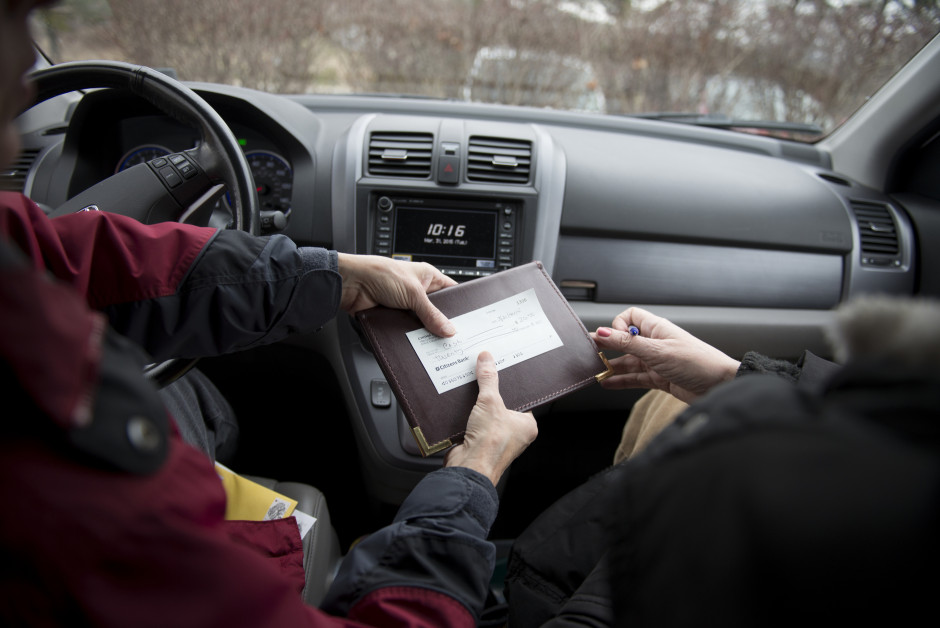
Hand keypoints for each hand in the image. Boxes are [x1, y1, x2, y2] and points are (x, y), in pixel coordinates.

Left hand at [336, 253, 456, 336]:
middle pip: (436, 312)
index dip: (459, 305)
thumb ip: (432, 314)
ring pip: (421, 324)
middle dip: (441, 324)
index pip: (450, 292)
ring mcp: (404, 305)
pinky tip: (415, 345)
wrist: (351, 283)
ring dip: (423, 332)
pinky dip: (408, 337)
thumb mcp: (413, 293)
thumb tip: (448, 329)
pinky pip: (405, 331)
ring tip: (435, 346)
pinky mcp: (393, 317)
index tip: (467, 322)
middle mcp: (417, 291)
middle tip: (452, 339)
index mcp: (427, 277)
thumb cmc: (380, 273)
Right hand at [444, 352, 537, 485]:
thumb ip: (488, 379)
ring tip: (471, 387)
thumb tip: (487, 360)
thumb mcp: (490, 402)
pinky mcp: (478, 442)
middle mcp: (514, 434)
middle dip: (491, 392)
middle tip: (485, 375)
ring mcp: (495, 439)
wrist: (469, 467)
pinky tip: (461, 403)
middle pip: (502, 404)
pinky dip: (467, 414)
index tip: (501, 370)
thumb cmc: (490, 445)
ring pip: (486, 414)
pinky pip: (474, 422)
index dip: (511, 384)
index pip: (522, 398)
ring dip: (478, 404)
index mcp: (526, 425)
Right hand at [591, 307, 739, 402]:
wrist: (721, 387)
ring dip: (612, 366)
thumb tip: (603, 332)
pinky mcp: (660, 378)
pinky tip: (608, 383)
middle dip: (608, 346)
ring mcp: (657, 361)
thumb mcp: (658, 352)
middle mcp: (655, 343)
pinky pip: (635, 377)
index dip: (618, 326)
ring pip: (628, 361)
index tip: (613, 338)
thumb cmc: (698, 363)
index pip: (629, 318)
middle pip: (625, 341)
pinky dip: (621, 380)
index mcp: (657, 328)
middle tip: (590, 352)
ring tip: (596, 371)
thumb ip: (628, 344)